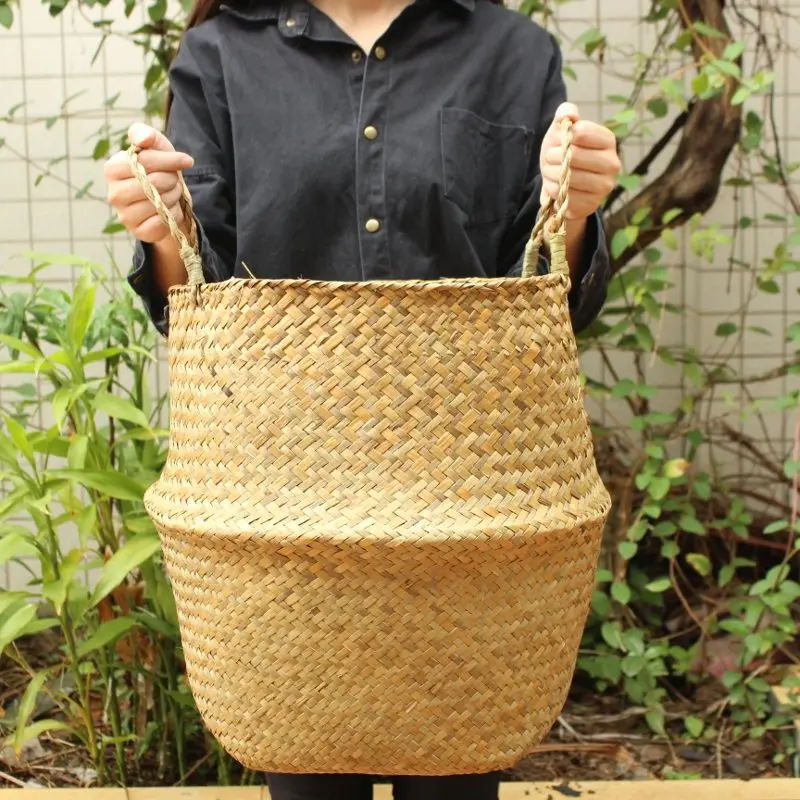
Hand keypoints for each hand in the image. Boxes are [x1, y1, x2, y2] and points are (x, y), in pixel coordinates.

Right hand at [104, 123, 194, 242]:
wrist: (168, 199)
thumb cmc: (159, 169)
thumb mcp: (155, 146)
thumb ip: (145, 134)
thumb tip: (142, 140)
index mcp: (112, 169)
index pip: (144, 162)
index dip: (169, 160)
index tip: (186, 160)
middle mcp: (114, 194)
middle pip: (154, 182)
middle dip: (172, 179)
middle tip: (173, 180)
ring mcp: (125, 216)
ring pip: (160, 203)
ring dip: (174, 196)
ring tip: (171, 193)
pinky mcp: (139, 232)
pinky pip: (164, 221)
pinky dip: (173, 214)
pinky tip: (168, 210)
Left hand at [539, 102, 619, 220]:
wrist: (562, 184)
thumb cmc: (563, 153)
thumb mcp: (562, 130)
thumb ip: (566, 113)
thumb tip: (569, 114)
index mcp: (608, 140)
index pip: (581, 132)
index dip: (562, 136)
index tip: (558, 141)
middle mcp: (612, 163)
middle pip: (574, 156)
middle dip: (553, 156)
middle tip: (548, 158)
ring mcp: (604, 186)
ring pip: (569, 177)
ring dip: (550, 174)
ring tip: (548, 172)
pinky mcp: (592, 204)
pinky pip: (565, 196)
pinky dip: (552, 190)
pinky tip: (553, 186)